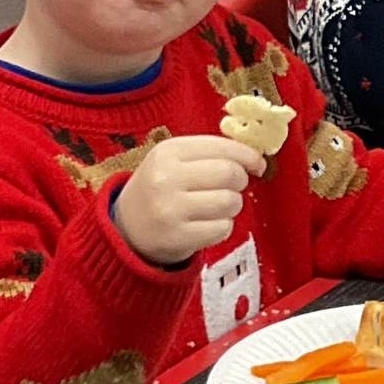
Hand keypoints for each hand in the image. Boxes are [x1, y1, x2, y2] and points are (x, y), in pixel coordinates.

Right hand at [112, 134, 264, 266]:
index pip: (222, 147)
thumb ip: (211, 153)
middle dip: (240, 181)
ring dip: (232, 205)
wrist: (126, 229)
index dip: (248, 155)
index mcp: (168, 151)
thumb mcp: (174, 161)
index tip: (257, 164)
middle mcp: (166, 177)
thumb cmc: (161, 189)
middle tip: (233, 187)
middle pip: (229, 173)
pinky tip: (207, 224)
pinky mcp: (177, 237)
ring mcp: (170, 209)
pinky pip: (223, 228)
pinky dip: (223, 227)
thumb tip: (255, 157)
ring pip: (230, 201)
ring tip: (216, 207)